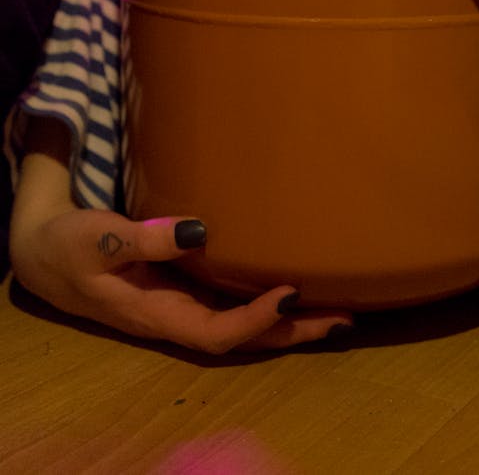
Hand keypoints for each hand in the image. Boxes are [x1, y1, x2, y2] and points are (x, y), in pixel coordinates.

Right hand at [11, 128, 352, 354]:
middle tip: (342, 318)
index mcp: (154, 315)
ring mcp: (181, 304)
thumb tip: (199, 230)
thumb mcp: (98, 239)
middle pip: (242, 340)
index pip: (215, 333)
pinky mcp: (183, 287)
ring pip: (243, 326)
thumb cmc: (69, 245)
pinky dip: (266, 303)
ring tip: (337, 311)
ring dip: (288, 323)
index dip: (255, 320)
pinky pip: (232, 304)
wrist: (43, 249)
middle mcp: (175, 317)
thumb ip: (145, 238)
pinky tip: (294, 290)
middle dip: (292, 333)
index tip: (292, 292)